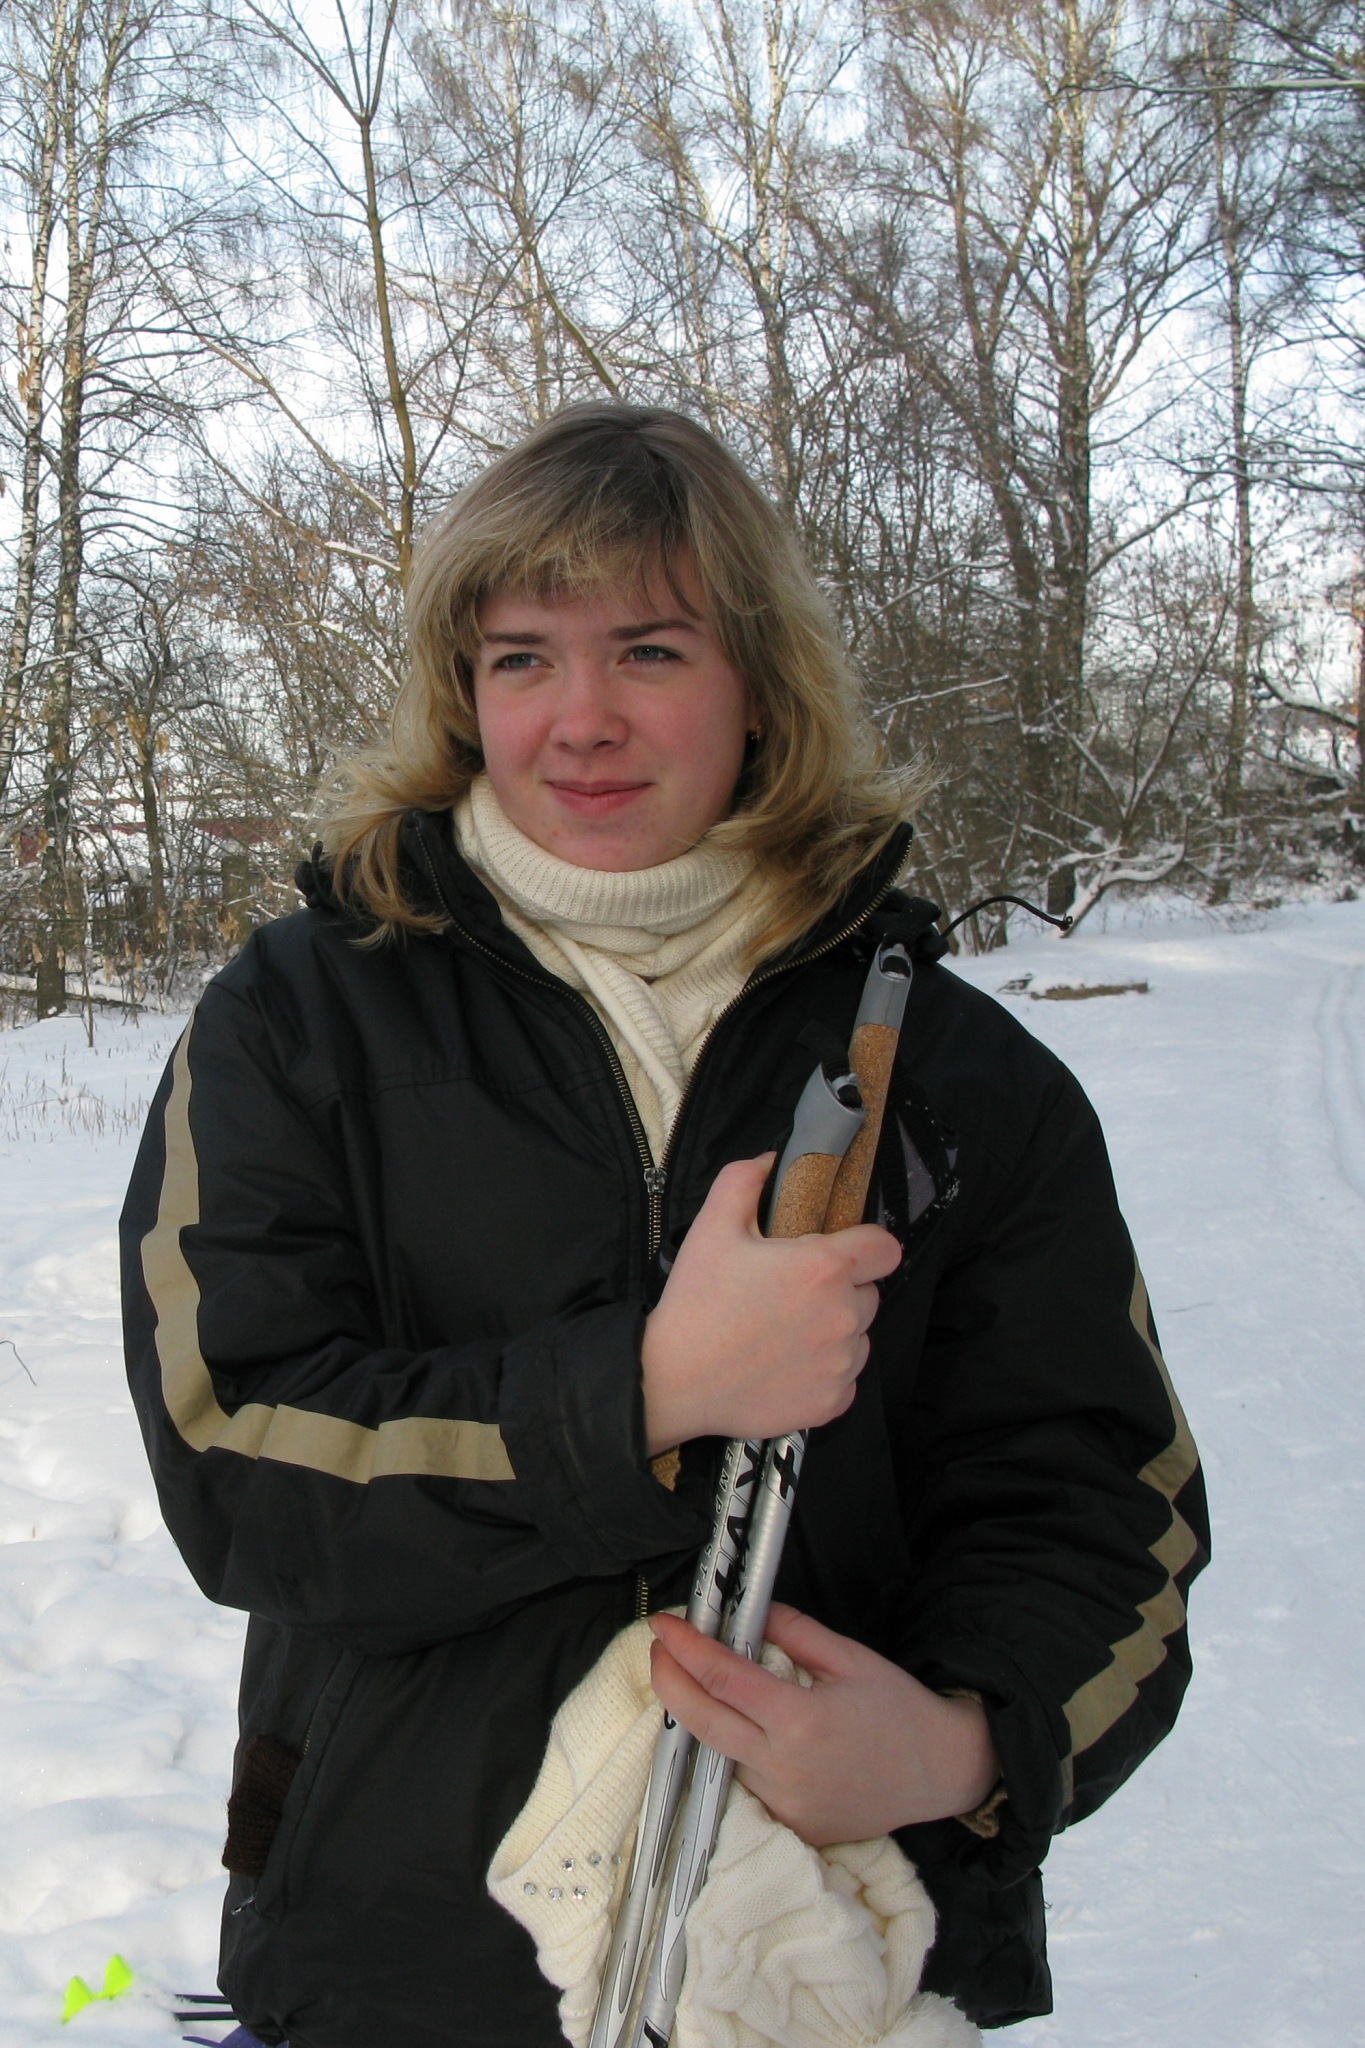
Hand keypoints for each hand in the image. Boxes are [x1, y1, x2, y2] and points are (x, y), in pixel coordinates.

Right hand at [640, 1155, 901, 1455]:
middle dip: (841, 1289)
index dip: (865, 1246)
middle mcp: (844, 1316)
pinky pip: (845, 1378)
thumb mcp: (712, 1227)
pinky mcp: (833, 1402)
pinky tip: (785, 1365)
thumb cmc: (696, 1304)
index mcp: (824, 1269)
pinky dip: (824, 1371)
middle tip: (792, 1294)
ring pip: (858, 1336)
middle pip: (869, 1293)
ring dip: (834, 1331)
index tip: (840, 1252)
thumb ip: (745, 1181)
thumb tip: (770, 1161)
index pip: (885, 1248)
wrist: (674, 1381)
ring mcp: (841, 1363)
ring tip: (785, 1332)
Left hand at [648, 1603, 1000, 1846]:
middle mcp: (783, 1767)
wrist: (941, 1772)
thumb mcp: (851, 1657)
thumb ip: (794, 1631)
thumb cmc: (900, 1710)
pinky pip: (741, 1783)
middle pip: (698, 1721)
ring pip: (716, 1755)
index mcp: (799, 1719)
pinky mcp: (788, 1824)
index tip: (664, 1622)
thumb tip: (750, 1611)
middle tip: (659, 1648)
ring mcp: (783, 1803)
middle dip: (667, 1680)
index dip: (685, 1646)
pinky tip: (731, 1724)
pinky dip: (728, 1750)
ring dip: (696, 1715)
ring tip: (691, 1680)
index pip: (720, 1677)